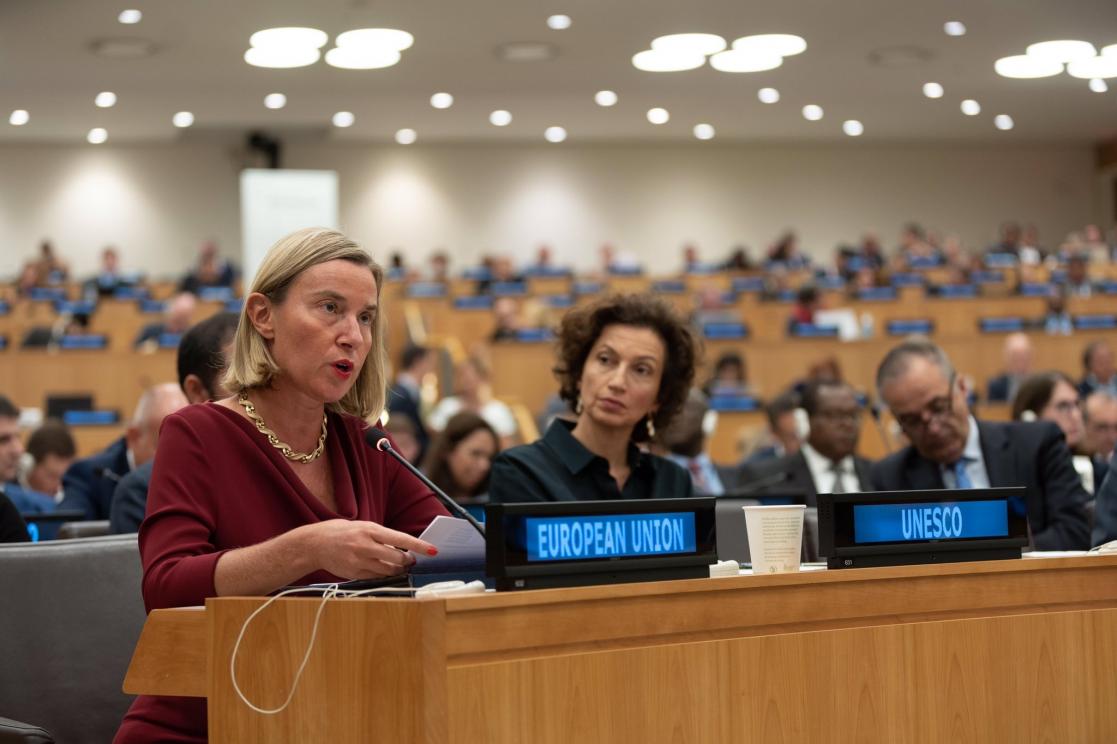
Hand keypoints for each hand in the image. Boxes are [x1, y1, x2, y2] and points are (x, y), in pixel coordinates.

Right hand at [303, 520, 437, 579]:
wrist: (314, 544)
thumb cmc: (341, 532)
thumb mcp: (362, 526)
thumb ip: (381, 536)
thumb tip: (401, 548)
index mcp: (369, 530)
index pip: (401, 539)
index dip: (419, 546)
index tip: (433, 550)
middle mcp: (365, 546)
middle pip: (397, 559)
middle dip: (407, 561)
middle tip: (410, 560)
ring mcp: (359, 561)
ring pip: (388, 571)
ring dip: (397, 569)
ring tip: (398, 565)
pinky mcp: (354, 574)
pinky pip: (376, 577)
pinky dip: (383, 574)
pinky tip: (382, 569)